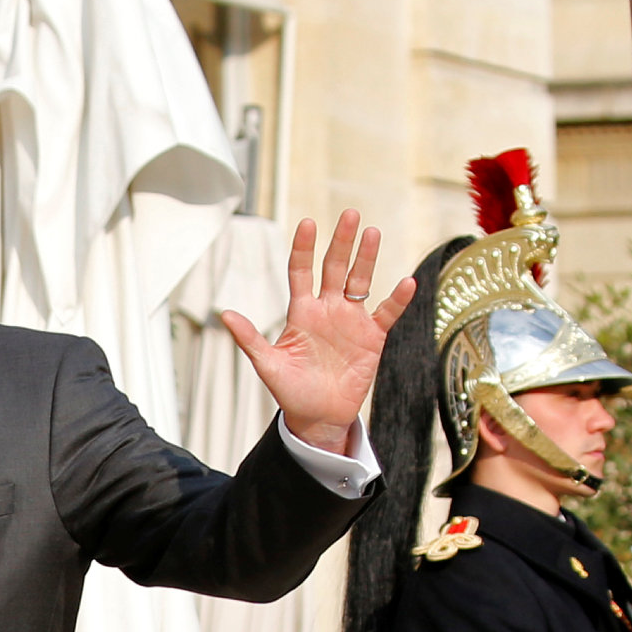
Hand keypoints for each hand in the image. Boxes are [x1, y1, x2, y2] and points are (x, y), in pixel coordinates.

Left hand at [222, 210, 419, 456]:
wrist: (318, 417)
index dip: (304, 248)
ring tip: (373, 233)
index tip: (309, 224)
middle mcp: (327, 309)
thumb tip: (225, 315)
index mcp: (302, 312)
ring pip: (361, 281)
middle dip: (342, 242)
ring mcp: (351, 321)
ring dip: (367, 258)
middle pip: (335, 267)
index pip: (302, 271)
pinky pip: (387, 313)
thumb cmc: (291, 392)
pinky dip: (397, 299)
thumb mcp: (268, 365)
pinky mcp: (372, 337)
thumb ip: (250, 338)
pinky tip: (406, 282)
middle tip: (350, 214)